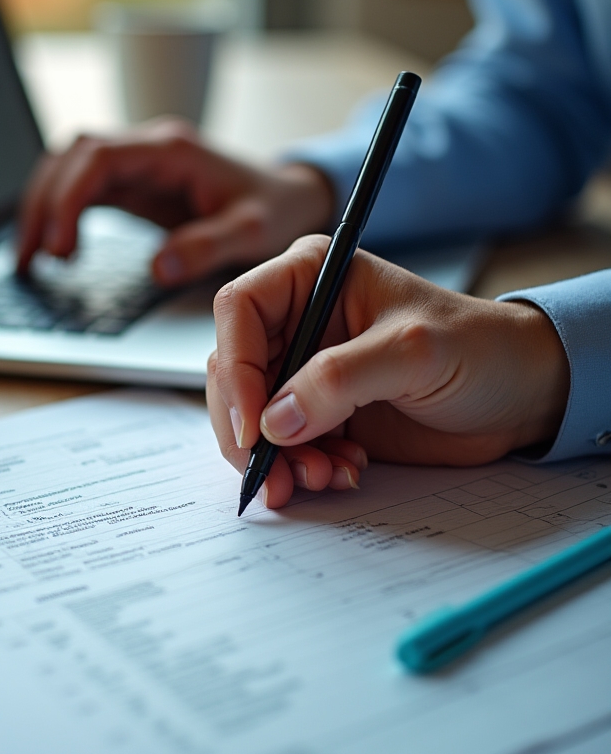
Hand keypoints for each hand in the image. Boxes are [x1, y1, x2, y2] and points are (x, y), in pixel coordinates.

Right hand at [17, 118, 333, 285]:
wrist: (289, 196)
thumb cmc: (273, 209)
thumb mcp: (252, 232)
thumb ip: (207, 247)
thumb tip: (157, 269)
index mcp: (171, 151)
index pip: (97, 158)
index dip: (68, 199)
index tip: (61, 247)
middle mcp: (147, 149)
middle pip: (70, 158)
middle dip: (42, 205)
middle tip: (32, 259)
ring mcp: (137, 165)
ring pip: (68, 169)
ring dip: (42, 208)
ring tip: (28, 258)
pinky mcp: (133, 184)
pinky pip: (82, 190)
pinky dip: (60, 214)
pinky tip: (52, 249)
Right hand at [207, 236, 569, 507]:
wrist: (519, 395)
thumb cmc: (479, 348)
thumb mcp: (411, 352)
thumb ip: (339, 379)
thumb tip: (274, 420)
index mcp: (309, 277)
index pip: (239, 311)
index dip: (236, 368)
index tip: (253, 425)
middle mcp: (297, 320)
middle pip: (233, 371)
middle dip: (249, 428)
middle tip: (276, 470)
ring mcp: (303, 369)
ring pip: (251, 415)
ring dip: (276, 457)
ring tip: (322, 476)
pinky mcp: (317, 412)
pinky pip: (280, 445)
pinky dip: (298, 468)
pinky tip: (340, 473)